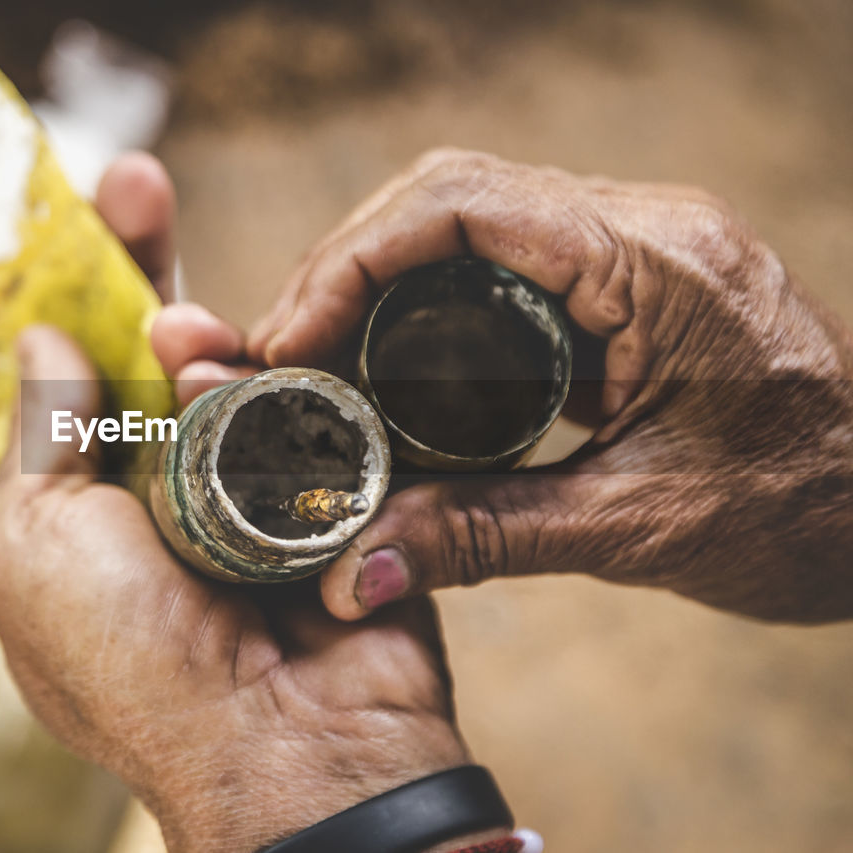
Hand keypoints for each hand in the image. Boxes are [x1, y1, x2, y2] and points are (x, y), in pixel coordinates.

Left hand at [0, 156, 488, 852]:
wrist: (287, 748)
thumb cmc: (135, 668)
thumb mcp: (30, 550)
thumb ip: (38, 438)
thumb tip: (43, 337)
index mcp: (76, 514)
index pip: (71, 382)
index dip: (69, 302)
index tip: (74, 221)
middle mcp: (162, 495)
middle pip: (152, 356)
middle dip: (140, 269)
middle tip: (136, 183)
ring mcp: (253, 487)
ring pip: (235, 370)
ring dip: (207, 339)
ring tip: (190, 341)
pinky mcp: (332, 488)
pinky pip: (312, 403)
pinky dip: (287, 375)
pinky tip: (261, 364)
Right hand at [155, 148, 852, 622]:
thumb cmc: (813, 510)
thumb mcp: (639, 526)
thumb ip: (486, 536)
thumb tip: (355, 570)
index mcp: (656, 263)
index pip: (463, 205)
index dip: (349, 260)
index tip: (289, 340)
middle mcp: (645, 229)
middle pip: (450, 194)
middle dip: (346, 266)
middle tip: (285, 356)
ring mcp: (638, 246)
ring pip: (469, 216)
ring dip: (379, 277)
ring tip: (319, 359)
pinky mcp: (629, 280)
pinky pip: (504, 257)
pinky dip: (427, 299)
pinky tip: (393, 364)